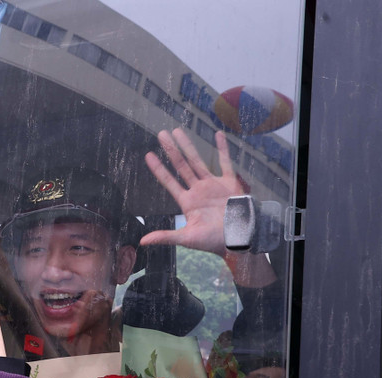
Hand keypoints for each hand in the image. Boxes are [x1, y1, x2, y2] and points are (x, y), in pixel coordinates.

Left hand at [142, 128, 245, 255]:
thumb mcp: (187, 238)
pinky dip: (223, 149)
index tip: (148, 155)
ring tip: (178, 131)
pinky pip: (225, 162)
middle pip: (181, 166)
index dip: (159, 169)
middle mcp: (198, 191)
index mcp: (188, 202)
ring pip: (198, 161)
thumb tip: (142, 241)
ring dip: (188, 146)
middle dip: (171, 150)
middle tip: (161, 134)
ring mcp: (213, 185)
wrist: (239, 239)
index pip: (169, 182)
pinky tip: (218, 135)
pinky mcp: (229, 183)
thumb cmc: (213, 241)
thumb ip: (165, 236)